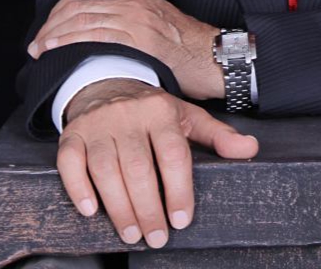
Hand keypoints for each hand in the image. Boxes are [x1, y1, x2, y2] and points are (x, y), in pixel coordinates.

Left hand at [28, 0, 223, 98]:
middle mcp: (133, 0)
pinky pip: (95, 34)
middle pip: (78, 4)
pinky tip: (55, 51)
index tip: (46, 31)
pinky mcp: (139, 37)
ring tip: (40, 51)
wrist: (215, 57)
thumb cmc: (187, 48)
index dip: (59, 12)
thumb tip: (98, 37)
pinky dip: (69, 41)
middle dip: (51, 24)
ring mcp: (136, 16)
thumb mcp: (155, 24)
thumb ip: (128, 23)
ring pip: (82, 18)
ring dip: (54, 34)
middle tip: (36, 45)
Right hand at [59, 78, 257, 246]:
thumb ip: (218, 136)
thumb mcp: (187, 116)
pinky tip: (90, 210)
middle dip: (148, 208)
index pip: (172, 153)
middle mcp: (129, 115)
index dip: (178, 189)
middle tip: (156, 237)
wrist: (108, 82)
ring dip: (118, 206)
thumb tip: (250, 149)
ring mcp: (98, 124)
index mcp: (161, 110)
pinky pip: (70, 162)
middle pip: (138, 167)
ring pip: (105, 168)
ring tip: (131, 233)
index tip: (181, 219)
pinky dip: (78, 188)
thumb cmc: (152, 110)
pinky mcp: (72, 135)